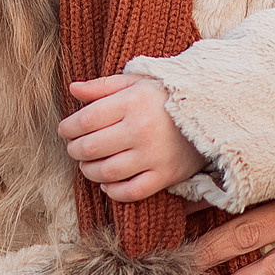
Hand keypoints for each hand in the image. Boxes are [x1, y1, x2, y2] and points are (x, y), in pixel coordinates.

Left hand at [60, 75, 207, 202]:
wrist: (209, 112)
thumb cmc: (165, 95)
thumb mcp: (135, 82)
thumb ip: (102, 86)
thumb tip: (72, 89)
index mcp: (132, 102)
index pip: (86, 120)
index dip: (68, 128)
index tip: (65, 130)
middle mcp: (141, 130)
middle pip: (91, 148)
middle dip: (74, 150)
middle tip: (74, 148)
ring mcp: (154, 155)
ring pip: (107, 172)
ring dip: (89, 171)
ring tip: (88, 164)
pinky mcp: (166, 175)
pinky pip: (132, 192)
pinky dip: (113, 192)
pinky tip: (107, 183)